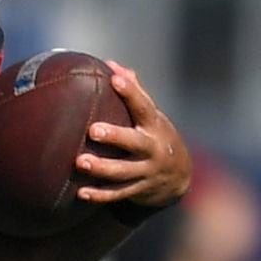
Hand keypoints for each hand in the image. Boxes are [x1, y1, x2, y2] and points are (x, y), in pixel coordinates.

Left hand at [74, 64, 193, 214]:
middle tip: (92, 130)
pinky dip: (100, 195)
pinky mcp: (139, 190)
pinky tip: (80, 193)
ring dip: (102, 168)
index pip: (144, 105)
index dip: (131, 92)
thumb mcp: (151, 115)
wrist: (179, 176)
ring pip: (124, 172)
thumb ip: (134, 92)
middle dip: (115, 136)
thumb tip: (111, 65)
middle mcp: (153, 148)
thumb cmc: (155, 135)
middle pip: (134, 142)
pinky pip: (118, 194)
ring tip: (80, 162)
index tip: (115, 79)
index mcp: (154, 125)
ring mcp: (147, 171)